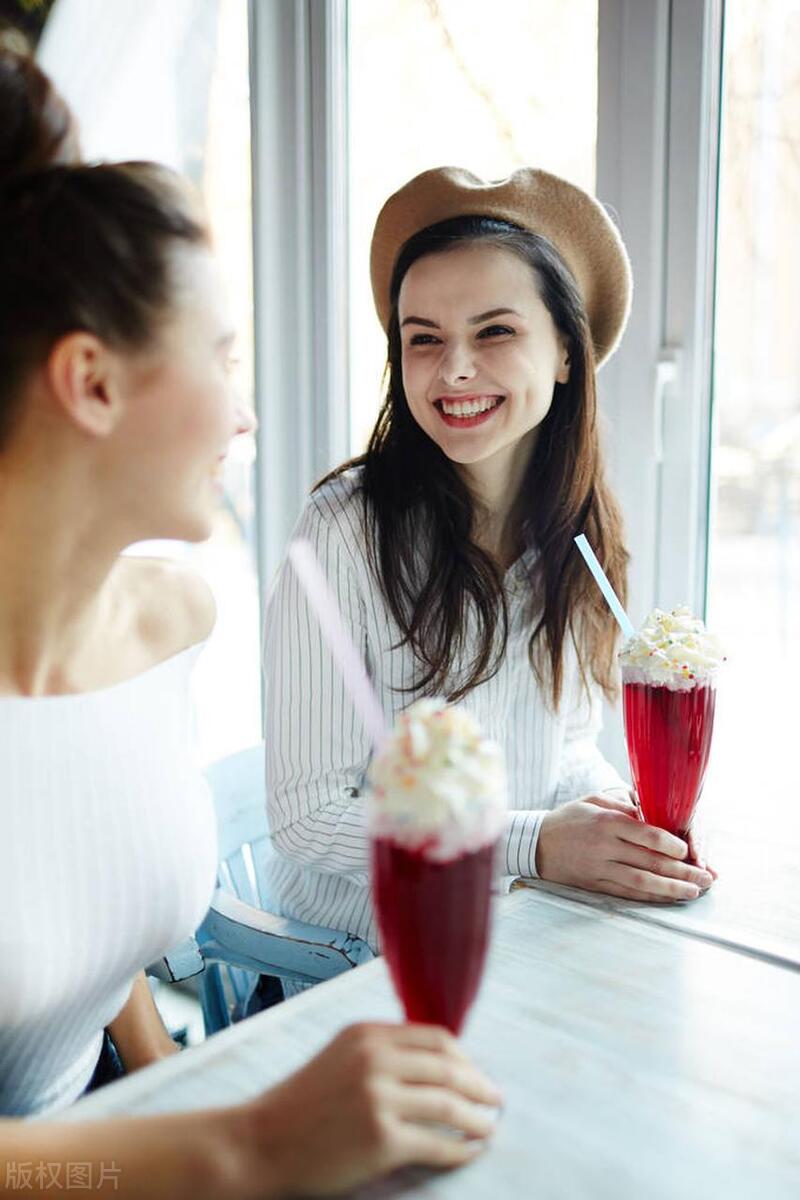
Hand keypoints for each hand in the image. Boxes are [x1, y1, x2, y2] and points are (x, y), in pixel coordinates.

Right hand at [244, 1023, 500, 1195]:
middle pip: (449, 1068)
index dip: (464, 1057)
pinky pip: (436, 1144)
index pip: (436, 1037)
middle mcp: (374, 1060)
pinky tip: (470, 1152)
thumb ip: (382, 1051)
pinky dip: (460, 1150)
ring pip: (449, 1105)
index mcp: (367, 1033)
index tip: (476, 1073)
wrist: (261, 1141)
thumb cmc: (301, 1103)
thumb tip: (438, 1062)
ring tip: (489, 1128)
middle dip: (480, 1085)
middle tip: (496, 1099)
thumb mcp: (340, 1056)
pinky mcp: (380, 1140)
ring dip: (478, 1119)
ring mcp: (378, 1099)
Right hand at [536, 793, 714, 901]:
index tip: (688, 850)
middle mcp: (604, 847)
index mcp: (606, 821)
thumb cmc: (569, 818)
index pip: (646, 834)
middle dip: (683, 871)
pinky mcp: (595, 885)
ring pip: (642, 882)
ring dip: (672, 888)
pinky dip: (650, 897)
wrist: (535, 844)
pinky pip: (627, 893)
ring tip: (694, 891)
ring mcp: (599, 869)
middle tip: (706, 877)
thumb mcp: (593, 800)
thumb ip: (624, 804)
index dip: (671, 844)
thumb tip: (655, 810)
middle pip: (650, 861)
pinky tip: (668, 898)